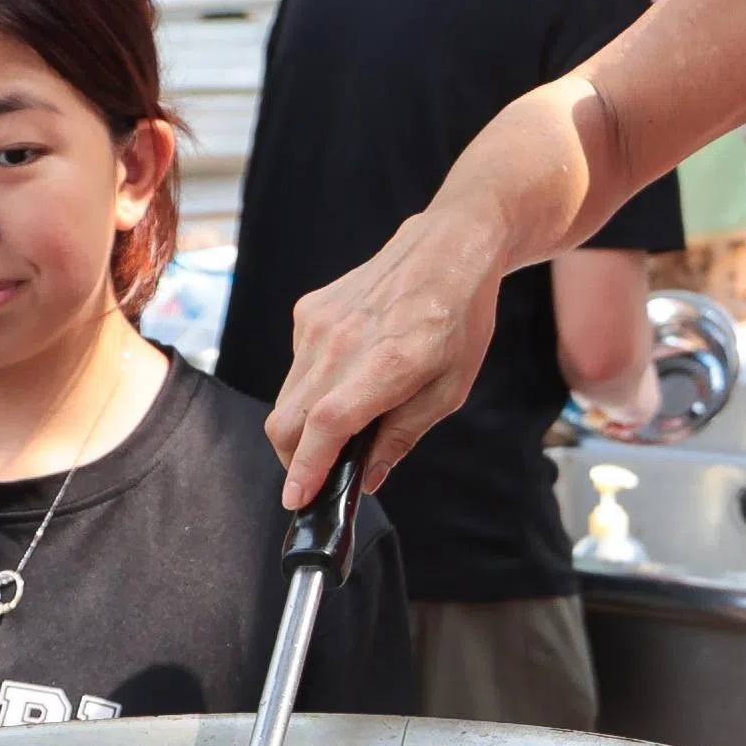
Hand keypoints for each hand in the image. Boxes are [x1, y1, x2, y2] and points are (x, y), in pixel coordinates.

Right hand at [265, 224, 500, 508]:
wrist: (447, 246)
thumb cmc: (459, 319)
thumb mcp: (449, 389)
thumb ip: (403, 435)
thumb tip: (368, 478)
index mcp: (385, 364)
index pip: (326, 426)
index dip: (306, 467)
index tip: (296, 499)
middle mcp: (341, 342)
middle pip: (287, 421)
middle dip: (294, 460)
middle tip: (319, 478)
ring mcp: (318, 324)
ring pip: (286, 398)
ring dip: (302, 426)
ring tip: (342, 427)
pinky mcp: (309, 311)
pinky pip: (296, 367)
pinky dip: (311, 388)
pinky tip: (347, 377)